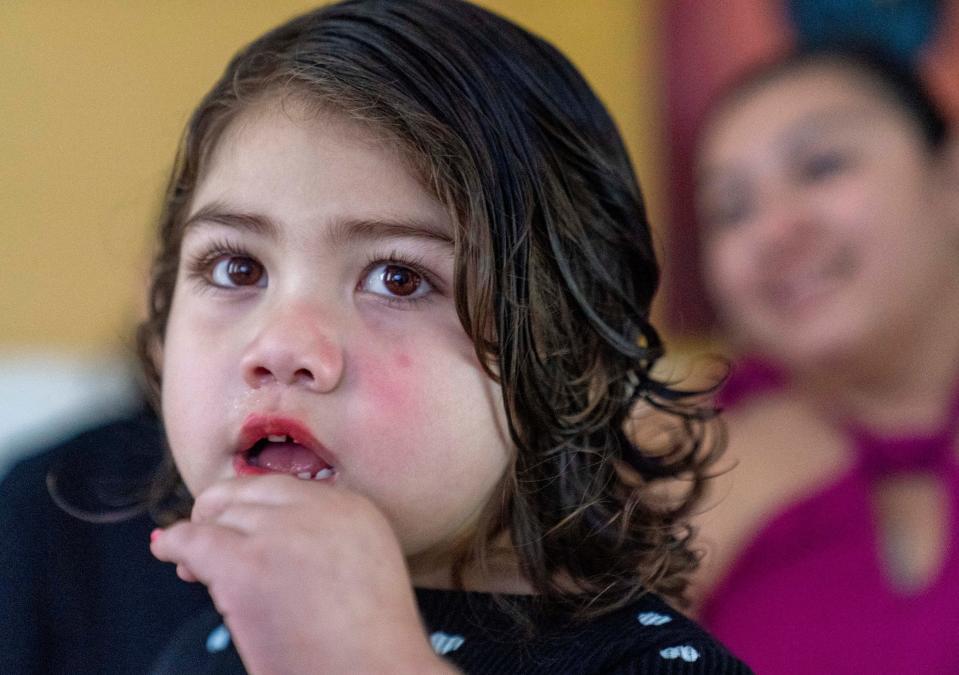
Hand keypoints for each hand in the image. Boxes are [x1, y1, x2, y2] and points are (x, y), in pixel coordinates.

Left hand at [151, 475, 454, 674]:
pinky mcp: (246, 566)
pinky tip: (165, 551)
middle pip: (249, 493)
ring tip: (192, 567)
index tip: (238, 528)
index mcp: (354, 507)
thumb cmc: (369, 647)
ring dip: (201, 538)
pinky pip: (193, 540)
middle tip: (207, 548)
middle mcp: (319, 509)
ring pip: (220, 517)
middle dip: (222, 517)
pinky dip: (173, 544)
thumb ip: (323, 540)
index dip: (253, 508)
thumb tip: (263, 534)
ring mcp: (282, 533)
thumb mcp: (364, 568)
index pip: (284, 489)